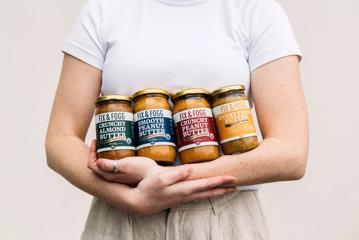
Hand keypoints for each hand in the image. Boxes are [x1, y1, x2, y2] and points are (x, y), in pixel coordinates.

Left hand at [87, 140, 162, 184]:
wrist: (156, 177)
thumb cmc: (142, 170)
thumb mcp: (125, 166)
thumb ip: (110, 165)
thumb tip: (97, 162)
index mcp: (109, 174)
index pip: (92, 164)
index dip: (91, 152)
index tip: (96, 140)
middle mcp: (112, 176)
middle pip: (98, 163)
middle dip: (97, 151)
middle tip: (103, 140)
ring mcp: (119, 175)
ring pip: (106, 163)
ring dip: (105, 153)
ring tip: (111, 142)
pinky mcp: (127, 172)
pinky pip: (115, 163)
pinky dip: (114, 155)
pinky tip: (122, 148)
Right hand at [123, 165, 237, 214]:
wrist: (140, 202)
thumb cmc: (149, 188)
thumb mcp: (160, 178)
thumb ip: (176, 174)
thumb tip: (191, 169)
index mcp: (183, 189)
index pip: (206, 184)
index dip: (219, 181)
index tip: (232, 179)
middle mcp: (186, 195)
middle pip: (209, 192)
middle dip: (223, 188)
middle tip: (237, 185)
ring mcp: (183, 198)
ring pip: (204, 195)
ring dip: (217, 192)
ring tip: (228, 190)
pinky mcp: (179, 198)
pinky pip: (198, 196)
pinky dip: (207, 194)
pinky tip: (209, 193)